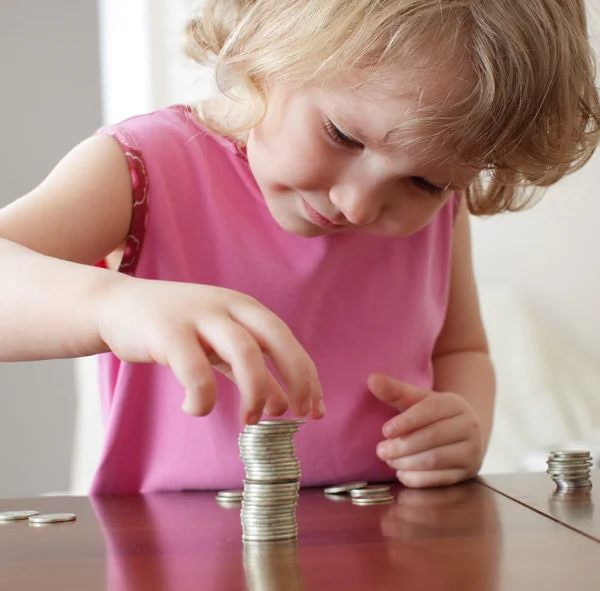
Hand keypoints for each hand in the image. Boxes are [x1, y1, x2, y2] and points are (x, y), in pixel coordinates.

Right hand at [94, 274, 324, 423]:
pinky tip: (196, 409)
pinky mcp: (167, 331)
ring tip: (252, 420)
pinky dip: (203, 398)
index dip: (306, 376)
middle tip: (297, 416)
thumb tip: (284, 405)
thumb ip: (251, 369)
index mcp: (244, 308)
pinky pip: (195, 370)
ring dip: (256, 391)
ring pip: (244, 352)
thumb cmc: (175, 329)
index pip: (287, 340)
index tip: (315, 410)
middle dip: (295, 379)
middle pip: (275, 339)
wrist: (117, 305)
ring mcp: (198, 315)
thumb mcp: (219, 344)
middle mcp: (227, 306)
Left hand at [369, 372, 482, 487]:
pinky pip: (440, 480)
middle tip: (380, 451)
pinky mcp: (468, 472)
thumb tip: (372, 378)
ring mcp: (471, 451)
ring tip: (389, 461)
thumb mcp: (416, 400)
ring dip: (407, 463)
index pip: (430, 410)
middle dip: (402, 446)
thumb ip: (394, 390)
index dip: (406, 421)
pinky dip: (418, 479)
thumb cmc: (432, 415)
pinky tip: (402, 474)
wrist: (463, 434)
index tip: (385, 430)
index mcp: (454, 404)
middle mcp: (468, 426)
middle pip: (432, 437)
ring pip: (435, 460)